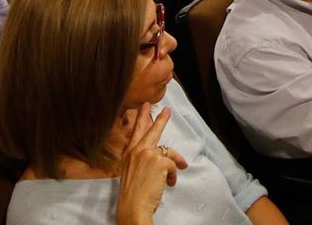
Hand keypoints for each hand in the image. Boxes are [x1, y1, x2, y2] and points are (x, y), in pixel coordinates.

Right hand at [115, 104, 188, 224]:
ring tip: (182, 164)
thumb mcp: (130, 172)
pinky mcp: (159, 161)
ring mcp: (148, 154)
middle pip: (151, 130)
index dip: (141, 118)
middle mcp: (136, 151)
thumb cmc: (132, 193)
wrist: (133, 205)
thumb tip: (159, 155)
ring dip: (176, 159)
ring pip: (167, 149)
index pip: (135, 132)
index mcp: (128, 154)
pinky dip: (173, 176)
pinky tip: (169, 183)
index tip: (144, 107)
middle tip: (167, 110)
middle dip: (160, 119)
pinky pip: (173, 165)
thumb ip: (140, 161)